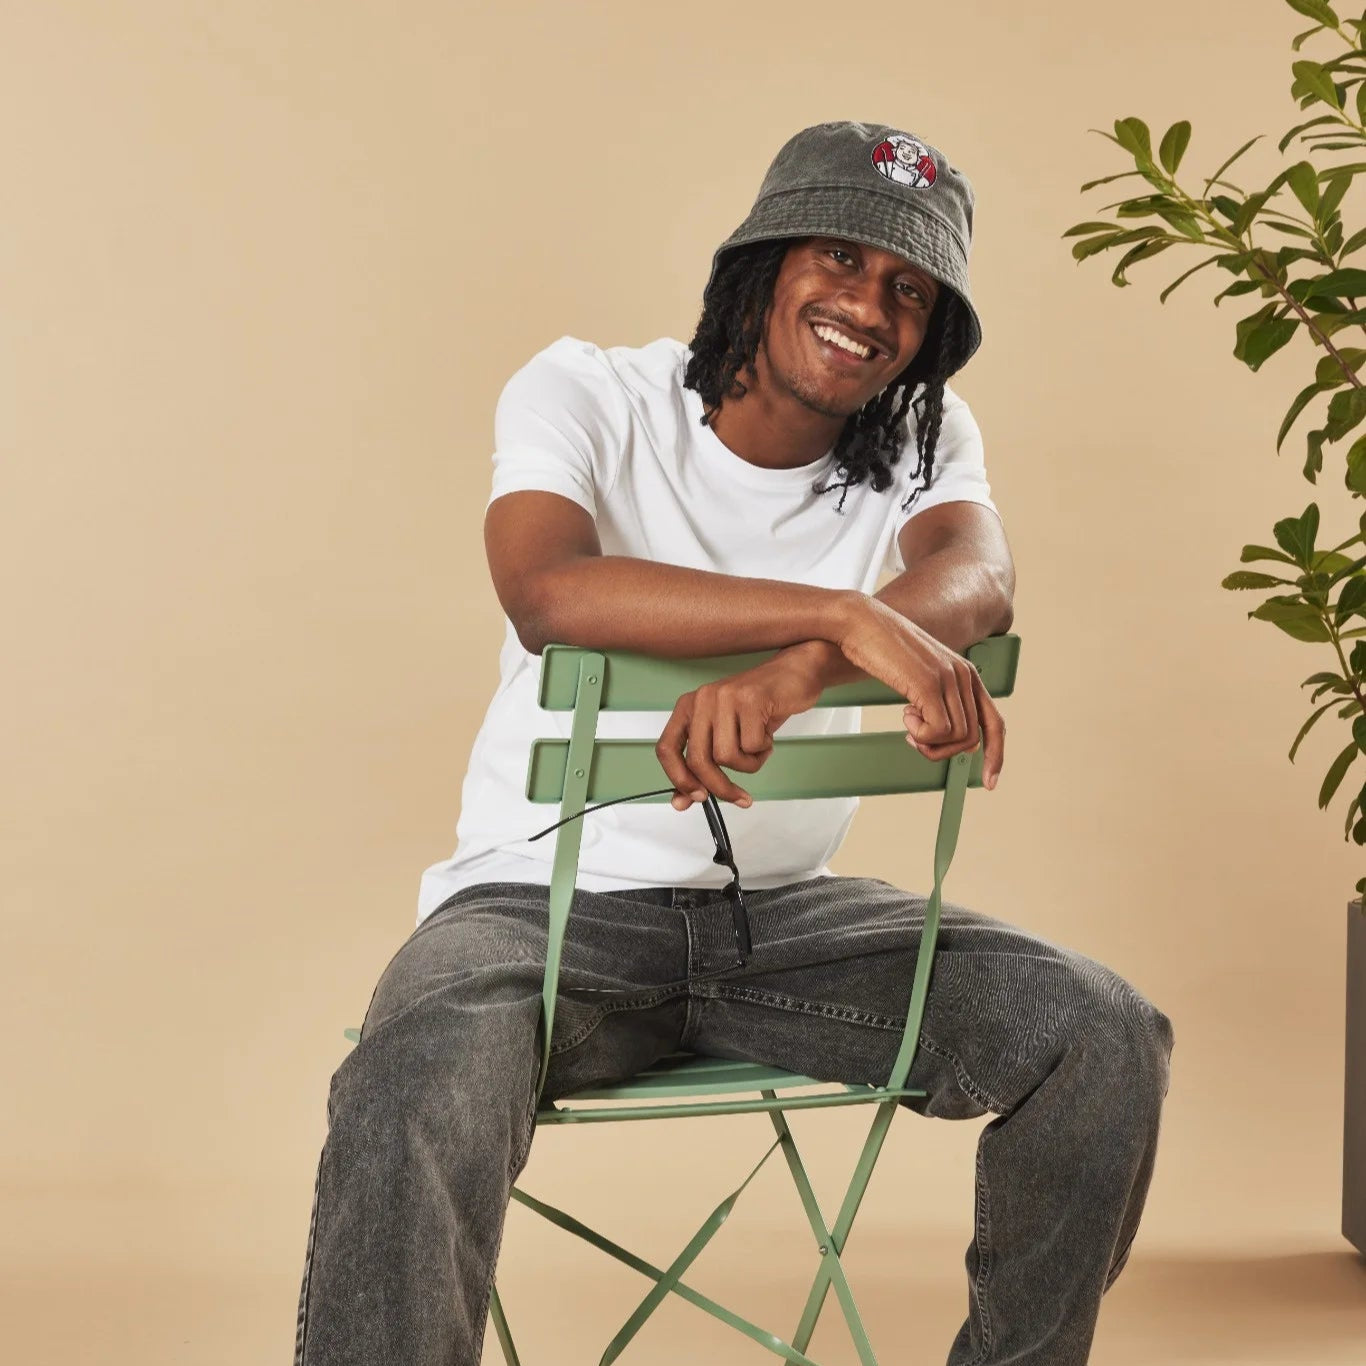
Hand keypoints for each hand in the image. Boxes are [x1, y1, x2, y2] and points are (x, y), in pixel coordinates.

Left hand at [655, 654, 826, 810]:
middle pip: (698, 760)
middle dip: (721, 787)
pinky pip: (752, 746)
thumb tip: (681, 802)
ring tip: (758, 748)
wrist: (794, 674)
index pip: (666, 749)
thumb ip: (702, 767)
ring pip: (726, 756)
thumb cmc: (759, 707)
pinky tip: (768, 735)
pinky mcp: (750, 699)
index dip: (679, 779)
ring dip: (748, 764)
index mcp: (688, 707)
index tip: (698, 797)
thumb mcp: (726, 736)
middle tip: (740, 797)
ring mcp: (725, 697)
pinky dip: (763, 751)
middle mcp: (701, 699)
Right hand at [838, 596, 1004, 789]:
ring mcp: (948, 679)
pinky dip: (919, 734)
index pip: (995, 722)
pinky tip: (904, 715)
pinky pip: (937, 731)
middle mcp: (964, 675)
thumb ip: (940, 701)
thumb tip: (959, 741)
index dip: (996, 755)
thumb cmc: (882, 650)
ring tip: (907, 723)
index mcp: (966, 673)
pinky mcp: (929, 684)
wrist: (860, 623)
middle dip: (942, 751)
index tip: (990, 782)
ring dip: (928, 743)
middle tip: (914, 740)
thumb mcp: (920, 676)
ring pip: (956, 738)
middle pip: (971, 738)